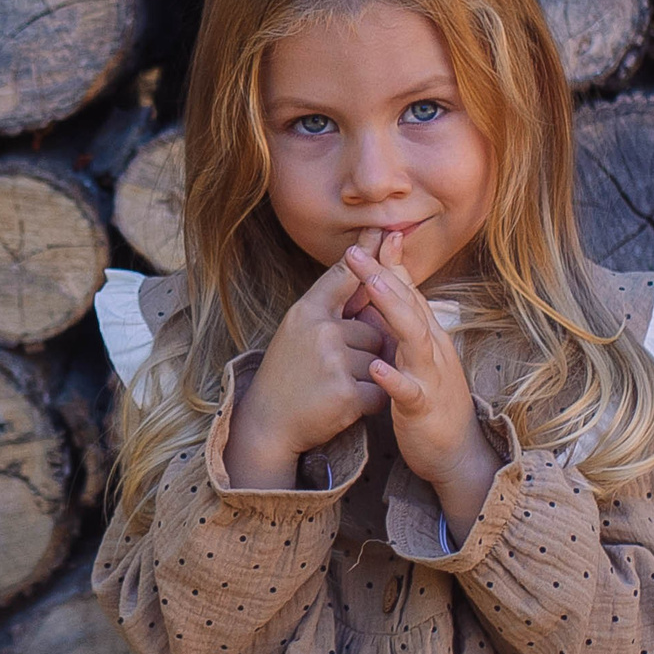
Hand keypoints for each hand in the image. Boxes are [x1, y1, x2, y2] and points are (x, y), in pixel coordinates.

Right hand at [222, 253, 388, 488]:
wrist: (268, 424)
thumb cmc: (288, 375)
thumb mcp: (300, 331)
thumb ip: (330, 305)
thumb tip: (366, 276)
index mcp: (307, 311)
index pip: (343, 276)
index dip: (366, 252)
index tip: (385, 228)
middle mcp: (319, 330)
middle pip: (374, 330)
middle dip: (365, 354)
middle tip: (330, 371)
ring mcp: (333, 361)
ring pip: (380, 361)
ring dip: (368, 379)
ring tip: (334, 388)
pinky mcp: (346, 393)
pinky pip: (381, 390)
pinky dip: (370, 401)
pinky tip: (344, 405)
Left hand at [345, 230, 501, 542]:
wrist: (455, 451)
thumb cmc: (431, 398)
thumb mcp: (418, 353)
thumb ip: (405, 318)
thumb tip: (389, 278)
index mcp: (428, 335)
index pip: (408, 292)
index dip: (388, 264)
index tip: (369, 236)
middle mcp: (433, 349)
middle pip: (409, 305)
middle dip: (383, 277)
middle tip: (355, 253)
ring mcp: (431, 376)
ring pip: (414, 338)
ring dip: (393, 311)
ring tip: (371, 288)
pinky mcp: (424, 407)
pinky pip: (410, 391)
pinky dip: (394, 378)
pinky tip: (376, 368)